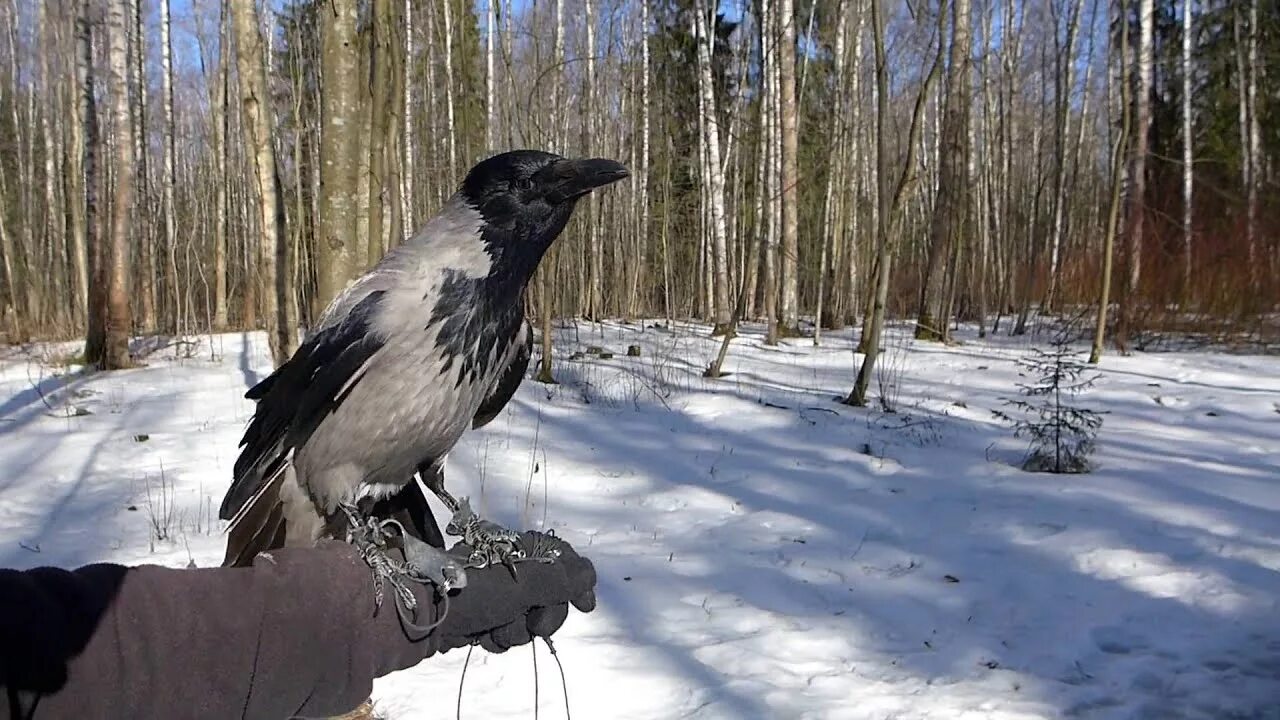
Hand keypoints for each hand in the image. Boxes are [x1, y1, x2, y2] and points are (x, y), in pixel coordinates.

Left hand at [441, 532, 597, 654]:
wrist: (423, 614)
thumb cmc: (477, 591)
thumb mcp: (525, 581)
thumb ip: (563, 579)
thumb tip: (589, 574)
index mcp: (521, 550)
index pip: (562, 561)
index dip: (578, 583)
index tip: (585, 607)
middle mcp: (510, 568)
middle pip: (549, 598)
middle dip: (542, 616)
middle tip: (532, 622)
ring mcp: (495, 594)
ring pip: (526, 619)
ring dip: (515, 630)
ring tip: (495, 628)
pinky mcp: (481, 616)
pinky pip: (505, 631)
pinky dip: (497, 637)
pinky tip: (483, 635)